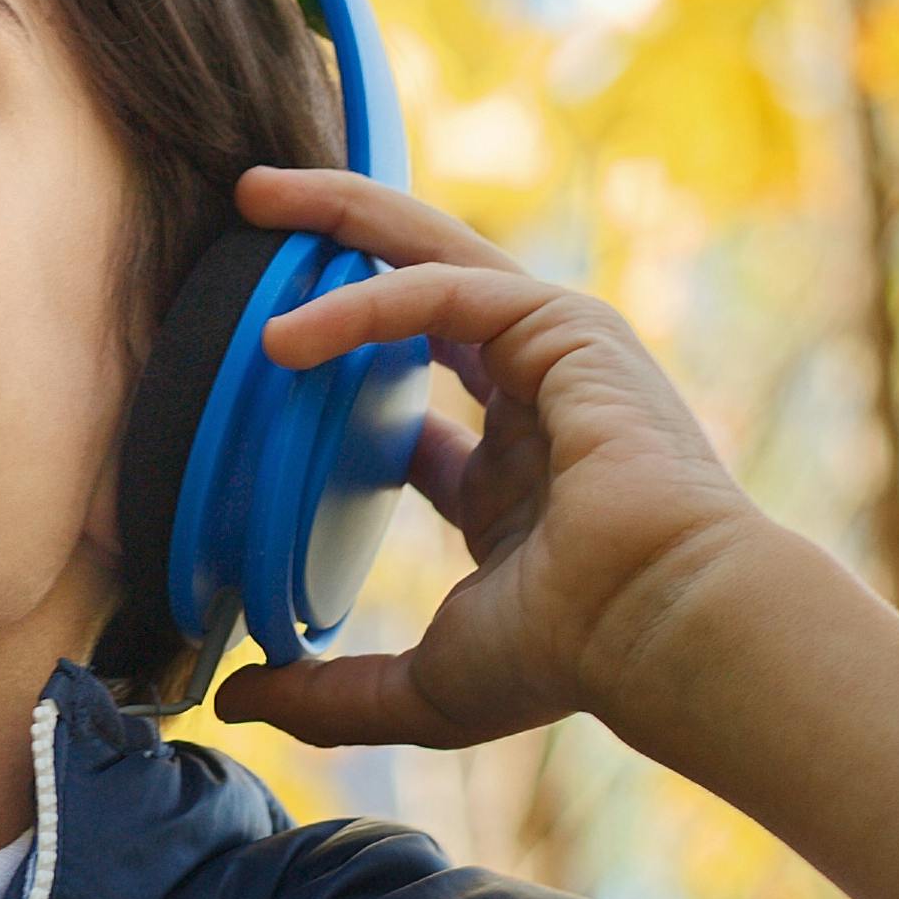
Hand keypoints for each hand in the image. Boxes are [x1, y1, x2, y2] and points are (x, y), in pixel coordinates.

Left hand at [198, 167, 778, 758]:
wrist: (661, 626)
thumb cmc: (570, 656)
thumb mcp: (423, 683)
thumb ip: (329, 693)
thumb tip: (237, 698)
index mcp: (509, 477)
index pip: (412, 401)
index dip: (337, 369)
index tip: (257, 361)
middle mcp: (533, 401)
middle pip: (417, 291)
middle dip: (337, 246)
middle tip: (248, 213)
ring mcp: (555, 353)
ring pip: (433, 253)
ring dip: (345, 217)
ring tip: (254, 201)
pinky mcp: (565, 326)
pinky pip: (444, 287)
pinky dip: (364, 299)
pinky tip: (289, 335)